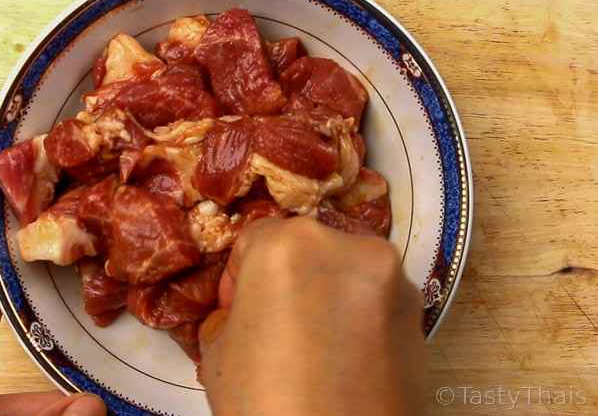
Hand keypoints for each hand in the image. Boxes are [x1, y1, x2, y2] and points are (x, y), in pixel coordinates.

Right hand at [199, 217, 425, 415]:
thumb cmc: (266, 401)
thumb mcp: (219, 355)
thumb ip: (229, 315)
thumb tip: (241, 314)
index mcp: (290, 245)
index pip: (255, 239)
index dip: (239, 279)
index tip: (236, 313)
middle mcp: (349, 246)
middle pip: (307, 248)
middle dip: (287, 281)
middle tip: (275, 328)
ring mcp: (392, 278)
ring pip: (346, 270)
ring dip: (327, 295)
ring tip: (315, 346)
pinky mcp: (419, 312)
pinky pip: (376, 300)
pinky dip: (359, 317)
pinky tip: (346, 357)